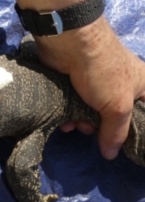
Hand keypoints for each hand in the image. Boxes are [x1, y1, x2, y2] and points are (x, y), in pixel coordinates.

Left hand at [13, 0, 144, 159]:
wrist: (70, 45)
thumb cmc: (103, 73)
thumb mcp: (118, 106)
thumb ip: (116, 132)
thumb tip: (110, 155)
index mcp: (141, 86)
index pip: (144, 115)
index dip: (135, 129)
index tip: (122, 142)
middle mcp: (121, 86)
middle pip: (114, 118)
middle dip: (100, 128)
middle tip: (91, 129)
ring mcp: (96, 85)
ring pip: (92, 114)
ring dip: (81, 123)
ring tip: (74, 123)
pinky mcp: (75, 85)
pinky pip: (75, 107)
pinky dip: (70, 115)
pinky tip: (64, 120)